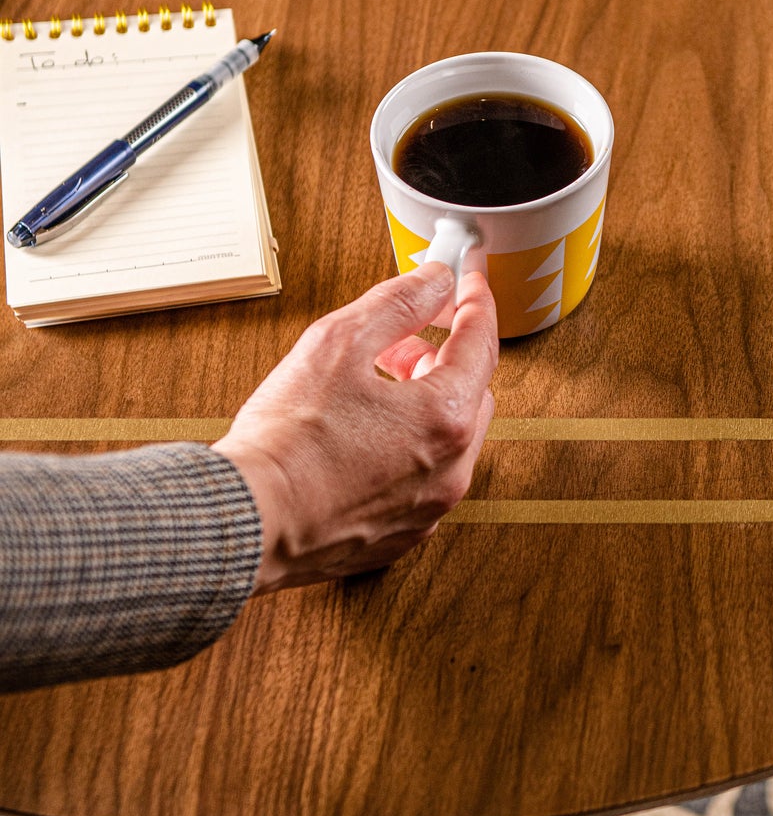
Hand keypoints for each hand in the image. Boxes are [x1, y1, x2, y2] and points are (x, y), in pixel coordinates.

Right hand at [214, 262, 497, 593]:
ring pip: (450, 438)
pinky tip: (364, 436)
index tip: (467, 286)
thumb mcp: (339, 343)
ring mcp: (430, 507)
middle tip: (398, 345)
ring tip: (371, 389)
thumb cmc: (286, 442)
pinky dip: (409, 448)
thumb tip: (435, 283)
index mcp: (446, 418)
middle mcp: (452, 468)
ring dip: (425, 404)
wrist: (247, 522)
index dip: (474, 304)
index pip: (481, 343)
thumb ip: (398, 304)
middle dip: (442, 359)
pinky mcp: (404, 532)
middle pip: (472, 392)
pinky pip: (425, 477)